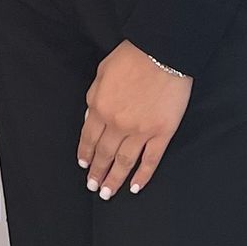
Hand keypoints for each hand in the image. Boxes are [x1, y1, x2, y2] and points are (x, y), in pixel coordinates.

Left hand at [77, 42, 191, 199]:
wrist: (162, 52)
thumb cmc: (132, 57)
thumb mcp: (102, 73)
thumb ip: (94, 97)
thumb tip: (90, 118)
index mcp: (100, 108)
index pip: (89, 138)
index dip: (86, 154)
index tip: (84, 166)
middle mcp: (117, 124)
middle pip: (104, 154)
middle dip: (97, 173)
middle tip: (94, 187)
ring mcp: (141, 131)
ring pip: (124, 162)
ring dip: (114, 179)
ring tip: (108, 193)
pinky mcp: (162, 133)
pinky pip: (151, 160)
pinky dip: (142, 176)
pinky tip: (135, 187)